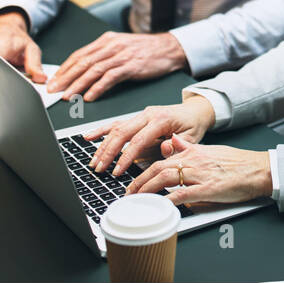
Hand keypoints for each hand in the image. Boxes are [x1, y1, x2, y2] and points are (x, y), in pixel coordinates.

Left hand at [47, 31, 188, 101]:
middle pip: (83, 62)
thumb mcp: (121, 47)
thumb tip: (83, 70)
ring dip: (78, 85)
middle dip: (65, 78)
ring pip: (93, 70)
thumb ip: (103, 55)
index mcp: (106, 40)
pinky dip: (98, 88)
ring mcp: (122, 55)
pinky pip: (110, 77)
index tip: (53, 80)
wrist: (170, 48)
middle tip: (53, 90)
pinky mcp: (132, 65)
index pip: (79, 55)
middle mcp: (111, 45)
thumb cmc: (146, 50)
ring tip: (67, 96)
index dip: (64, 69)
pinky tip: (90, 96)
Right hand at [85, 98, 215, 175]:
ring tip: (94, 161)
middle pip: (122, 132)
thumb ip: (177, 146)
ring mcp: (141, 115)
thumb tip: (164, 149)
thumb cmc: (192, 125)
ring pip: (116, 128)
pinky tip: (89, 137)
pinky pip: (116, 123)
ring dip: (103, 145)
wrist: (194, 111)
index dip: (126, 157)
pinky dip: (102, 130)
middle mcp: (148, 114)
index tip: (117, 171)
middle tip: (100, 168)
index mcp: (161, 119)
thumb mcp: (191, 138)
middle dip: (108, 152)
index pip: (139, 140)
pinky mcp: (136, 118)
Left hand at [126, 133, 272, 205]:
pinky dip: (169, 200)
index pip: (160, 159)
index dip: (142, 170)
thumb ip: (188, 147)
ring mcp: (200, 175)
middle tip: (128, 193)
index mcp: (193, 152)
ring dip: (147, 189)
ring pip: (165, 179)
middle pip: (158, 169)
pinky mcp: (208, 189)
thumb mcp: (209, 150)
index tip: (133, 181)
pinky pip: (183, 193)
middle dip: (139, 181)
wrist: (257, 169)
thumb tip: (172, 141)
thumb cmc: (236, 163)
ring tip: (137, 200)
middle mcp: (193, 161)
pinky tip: (160, 206)